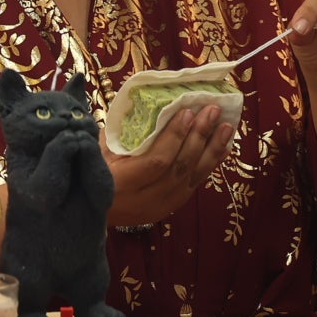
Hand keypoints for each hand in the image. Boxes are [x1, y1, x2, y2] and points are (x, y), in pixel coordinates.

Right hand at [103, 105, 238, 227]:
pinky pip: (195, 184)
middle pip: (179, 167)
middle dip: (199, 136)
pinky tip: (223, 147)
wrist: (90, 212)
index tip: (187, 112)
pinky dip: (210, 164)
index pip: (157, 161)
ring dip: (211, 149)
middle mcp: (145, 199)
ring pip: (192, 177)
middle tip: (212, 111)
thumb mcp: (98, 152)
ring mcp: (161, 206)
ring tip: (226, 126)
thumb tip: (150, 104)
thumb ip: (122, 133)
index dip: (175, 137)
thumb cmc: (92, 173)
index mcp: (122, 184)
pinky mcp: (171, 207)